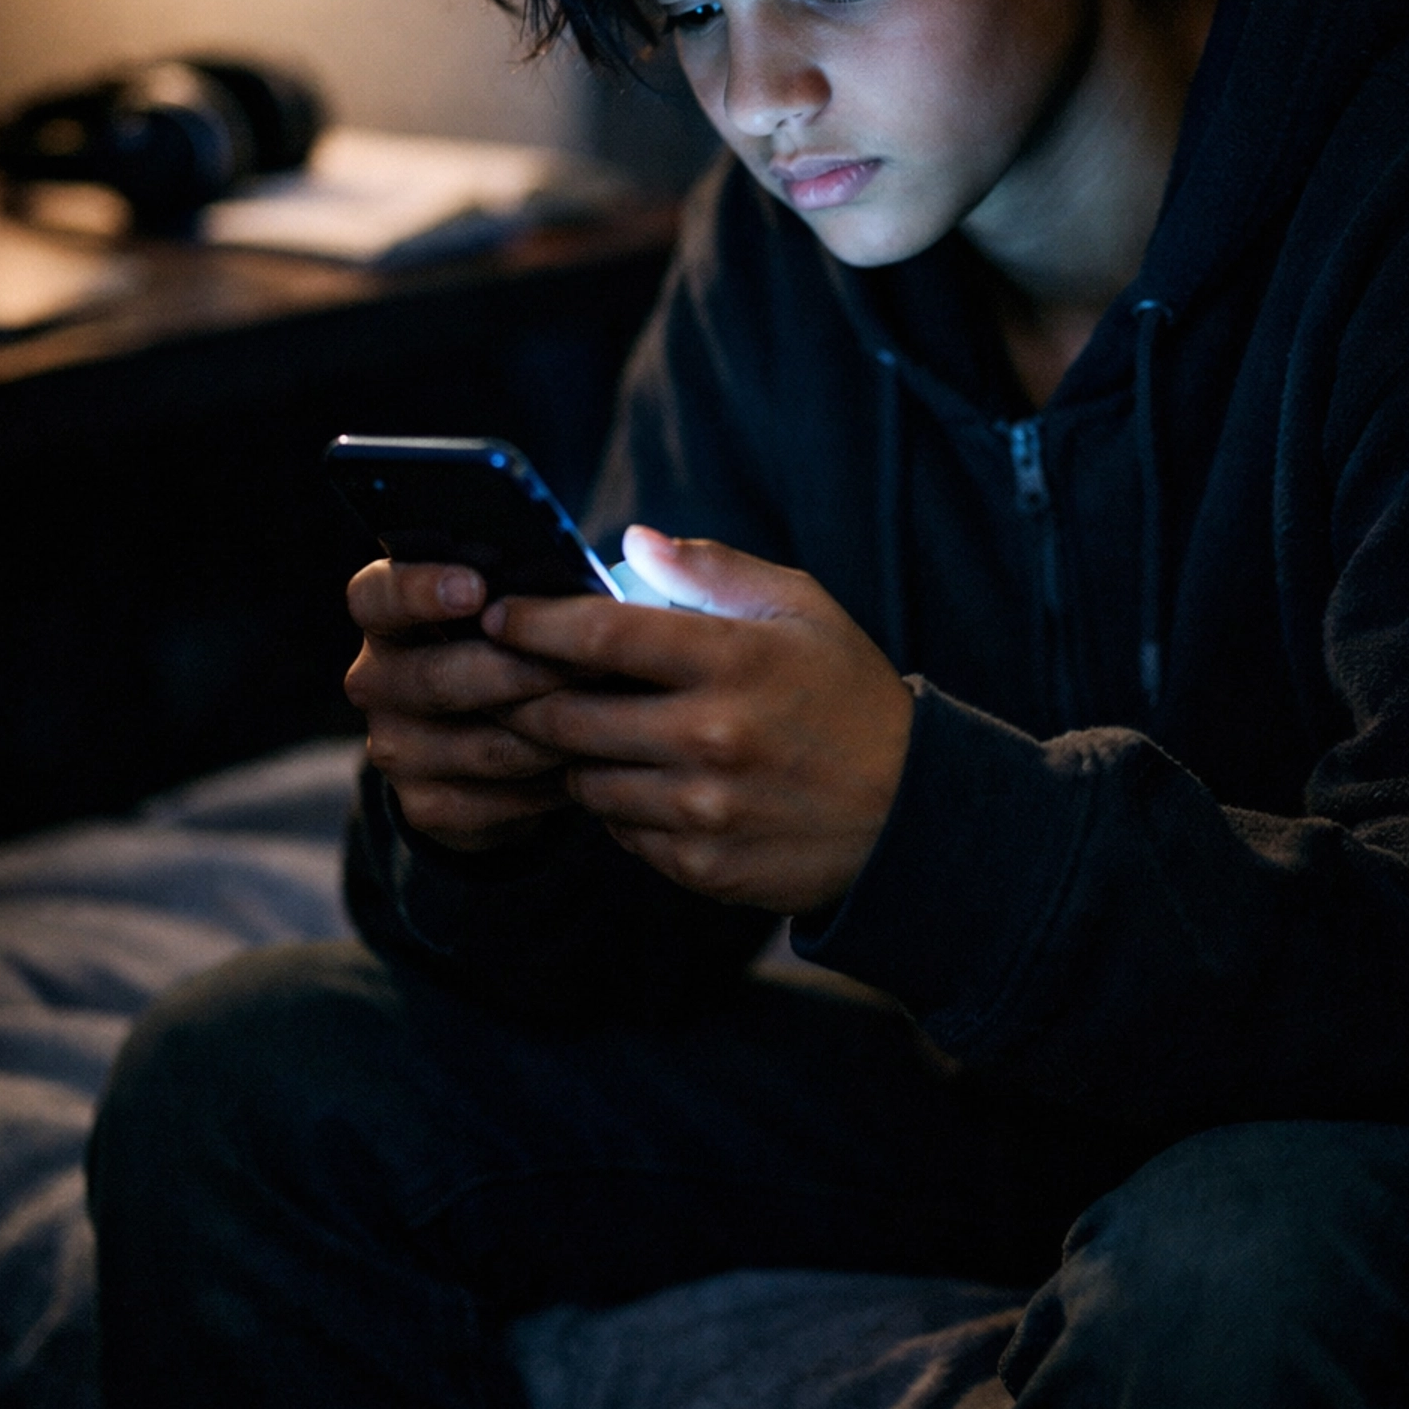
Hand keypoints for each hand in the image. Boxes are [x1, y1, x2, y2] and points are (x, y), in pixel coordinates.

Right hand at [344, 561, 577, 853]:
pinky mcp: (425, 806)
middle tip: (593, 661)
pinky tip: (590, 758)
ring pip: (483, 746)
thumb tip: (585, 594)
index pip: (376, 596)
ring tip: (611, 710)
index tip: (476, 589)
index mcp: (384, 616)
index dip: (420, 591)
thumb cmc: (505, 644)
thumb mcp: (505, 608)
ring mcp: (395, 749)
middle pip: (438, 679)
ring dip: (554, 730)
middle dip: (523, 671)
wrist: (484, 743)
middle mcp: (374, 682)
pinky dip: (554, 779)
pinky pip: (502, 799)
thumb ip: (524, 594)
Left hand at [484, 527, 913, 913]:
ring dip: (570, 754)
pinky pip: (619, 832)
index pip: (601, 635)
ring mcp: (702, 810)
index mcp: (732, 661)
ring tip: (581, 728)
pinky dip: (614, 804)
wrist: (911, 815)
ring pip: (584, 779)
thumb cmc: (847, 694)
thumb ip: (714, 570)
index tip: (498, 613)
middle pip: (568, 715)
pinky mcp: (700, 866)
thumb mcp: (801, 609)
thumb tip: (633, 542)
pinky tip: (638, 779)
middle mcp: (710, 738)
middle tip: (508, 679)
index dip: (534, 622)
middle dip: (525, 694)